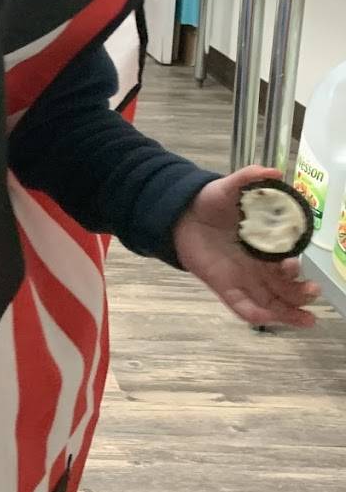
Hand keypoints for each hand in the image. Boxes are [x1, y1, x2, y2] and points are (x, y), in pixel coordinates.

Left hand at [173, 165, 319, 328]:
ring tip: (308, 321)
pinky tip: (269, 319)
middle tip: (313, 293)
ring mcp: (240, 279)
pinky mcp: (222, 286)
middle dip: (302, 295)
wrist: (179, 213)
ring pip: (270, 302)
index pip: (287, 264)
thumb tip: (273, 171)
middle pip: (285, 288)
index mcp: (265, 246)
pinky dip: (255, 315)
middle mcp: (256, 267)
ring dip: (289, 313)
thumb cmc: (209, 202)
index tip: (295, 265)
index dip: (295, 269)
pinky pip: (242, 307)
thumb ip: (249, 178)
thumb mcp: (230, 188)